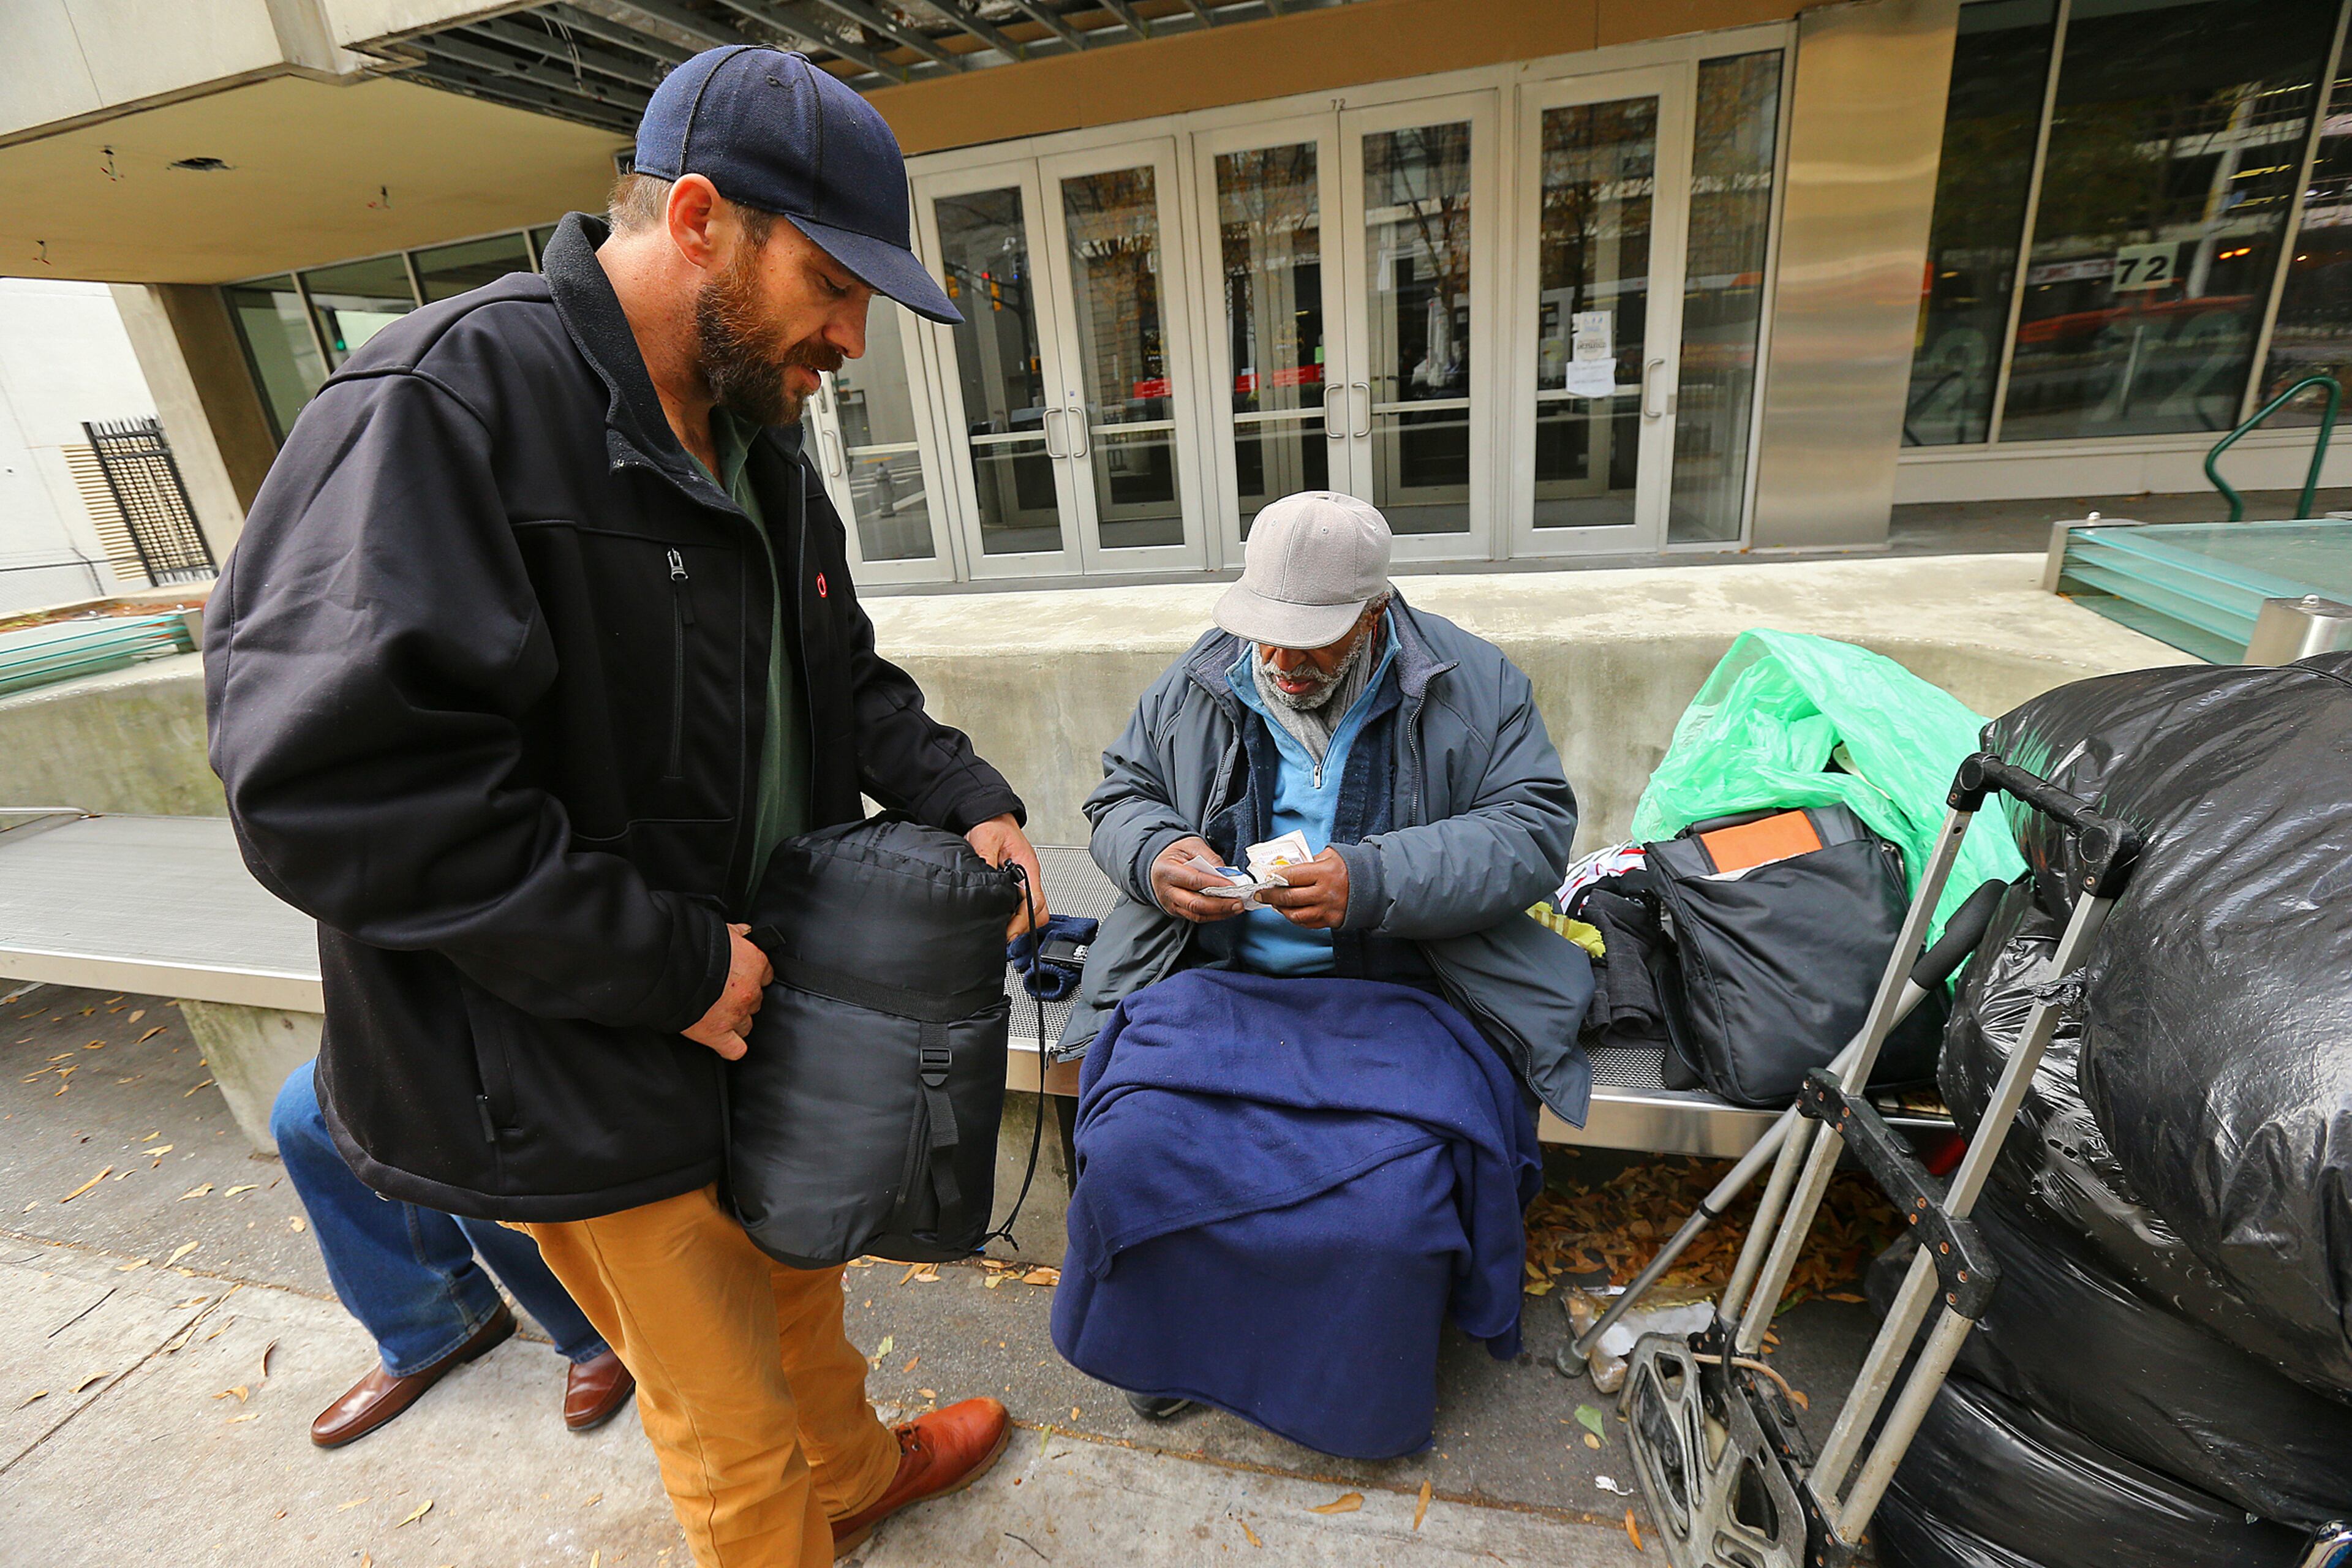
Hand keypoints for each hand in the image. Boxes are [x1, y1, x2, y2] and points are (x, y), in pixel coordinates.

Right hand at [683, 922, 771, 1060]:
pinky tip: (726, 1042)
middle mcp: (749, 991)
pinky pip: (735, 1049)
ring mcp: (736, 1014)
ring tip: (720, 1015)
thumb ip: (737, 933)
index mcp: (754, 964)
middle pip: (755, 1000)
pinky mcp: (718, 1034)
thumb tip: (745, 932)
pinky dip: (732, 1048)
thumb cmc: (694, 945)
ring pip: (747, 1024)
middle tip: (724, 994)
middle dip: (742, 998)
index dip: (753, 977)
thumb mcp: (721, 930)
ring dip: (737, 1021)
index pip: (766, 974)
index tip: (743, 976)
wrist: (671, 966)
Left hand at [966, 813, 1049, 939]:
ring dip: (1021, 922)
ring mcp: (1026, 881)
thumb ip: (985, 858)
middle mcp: (1030, 876)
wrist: (992, 816)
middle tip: (1005, 937)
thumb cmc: (992, 825)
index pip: (1034, 901)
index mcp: (1028, 867)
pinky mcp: (1018, 883)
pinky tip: (1003, 919)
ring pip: (1033, 910)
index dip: (1022, 921)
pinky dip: (1016, 915)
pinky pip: (1023, 904)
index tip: (1009, 933)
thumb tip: (984, 879)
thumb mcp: (986, 838)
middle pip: (1039, 911)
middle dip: (1024, 927)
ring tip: (1003, 931)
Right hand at [1149, 836, 1246, 923]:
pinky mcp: (1177, 911)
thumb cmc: (1175, 853)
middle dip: (1220, 905)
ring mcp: (1171, 904)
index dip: (1215, 884)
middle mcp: (1166, 891)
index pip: (1194, 881)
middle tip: (1238, 902)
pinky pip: (1197, 917)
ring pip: (1197, 915)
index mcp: (1166, 871)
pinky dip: (1214, 915)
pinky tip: (1227, 910)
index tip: (1233, 885)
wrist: (1158, 863)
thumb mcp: (1191, 845)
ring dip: (1219, 913)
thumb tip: (1226, 873)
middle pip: (1195, 904)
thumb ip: (1209, 857)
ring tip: (1236, 908)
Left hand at [1258, 847, 1349, 929]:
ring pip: (1295, 914)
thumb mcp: (1331, 856)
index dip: (1275, 878)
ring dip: (1281, 909)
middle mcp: (1324, 893)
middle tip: (1260, 893)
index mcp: (1324, 873)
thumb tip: (1288, 867)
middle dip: (1270, 895)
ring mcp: (1327, 909)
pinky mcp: (1330, 921)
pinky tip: (1289, 911)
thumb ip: (1310, 861)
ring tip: (1274, 903)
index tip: (1267, 878)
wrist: (1374, 886)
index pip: (1291, 876)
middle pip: (1289, 897)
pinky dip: (1294, 918)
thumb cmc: (1350, 868)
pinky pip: (1306, 923)